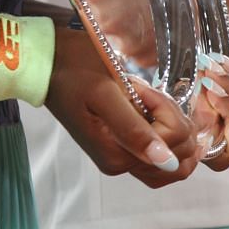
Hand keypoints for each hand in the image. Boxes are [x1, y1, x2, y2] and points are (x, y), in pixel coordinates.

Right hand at [44, 29, 200, 187]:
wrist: (50, 64)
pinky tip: (157, 111)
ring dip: (173, 125)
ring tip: (149, 100)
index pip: (173, 143)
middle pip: (179, 156)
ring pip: (175, 160)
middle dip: (173, 118)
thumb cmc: (74, 71)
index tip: (142, 90)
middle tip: (145, 93)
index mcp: (116, 156)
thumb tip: (167, 162)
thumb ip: (134, 129)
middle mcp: (120, 165)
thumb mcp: (105, 94)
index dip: (167, 111)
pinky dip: (168, 134)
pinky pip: (161, 156)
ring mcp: (122, 159)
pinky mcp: (123, 148)